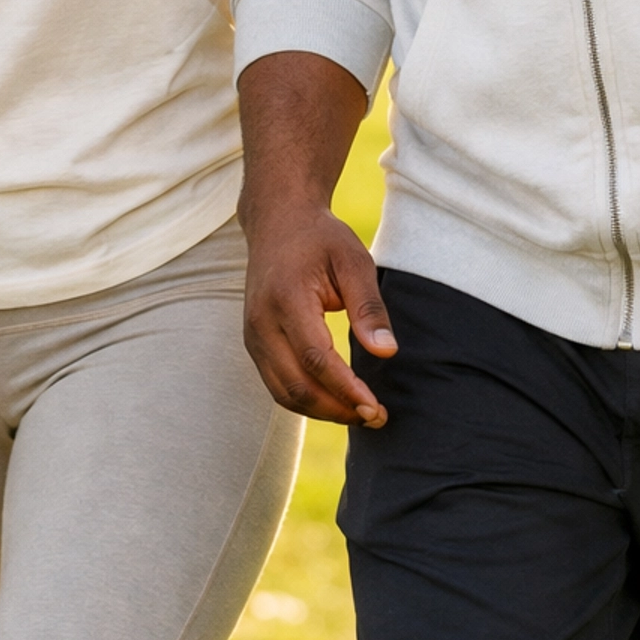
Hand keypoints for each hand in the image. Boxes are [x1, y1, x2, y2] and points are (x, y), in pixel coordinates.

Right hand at [243, 202, 396, 426]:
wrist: (278, 221)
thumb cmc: (321, 239)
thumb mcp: (354, 261)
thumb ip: (369, 307)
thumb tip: (386, 352)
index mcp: (287, 299)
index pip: (316, 359)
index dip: (347, 390)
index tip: (377, 408)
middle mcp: (262, 321)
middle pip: (296, 385)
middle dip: (337, 409)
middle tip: (376, 418)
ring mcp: (252, 334)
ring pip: (283, 392)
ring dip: (322, 411)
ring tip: (360, 415)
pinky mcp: (254, 342)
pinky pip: (277, 384)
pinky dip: (306, 400)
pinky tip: (336, 401)